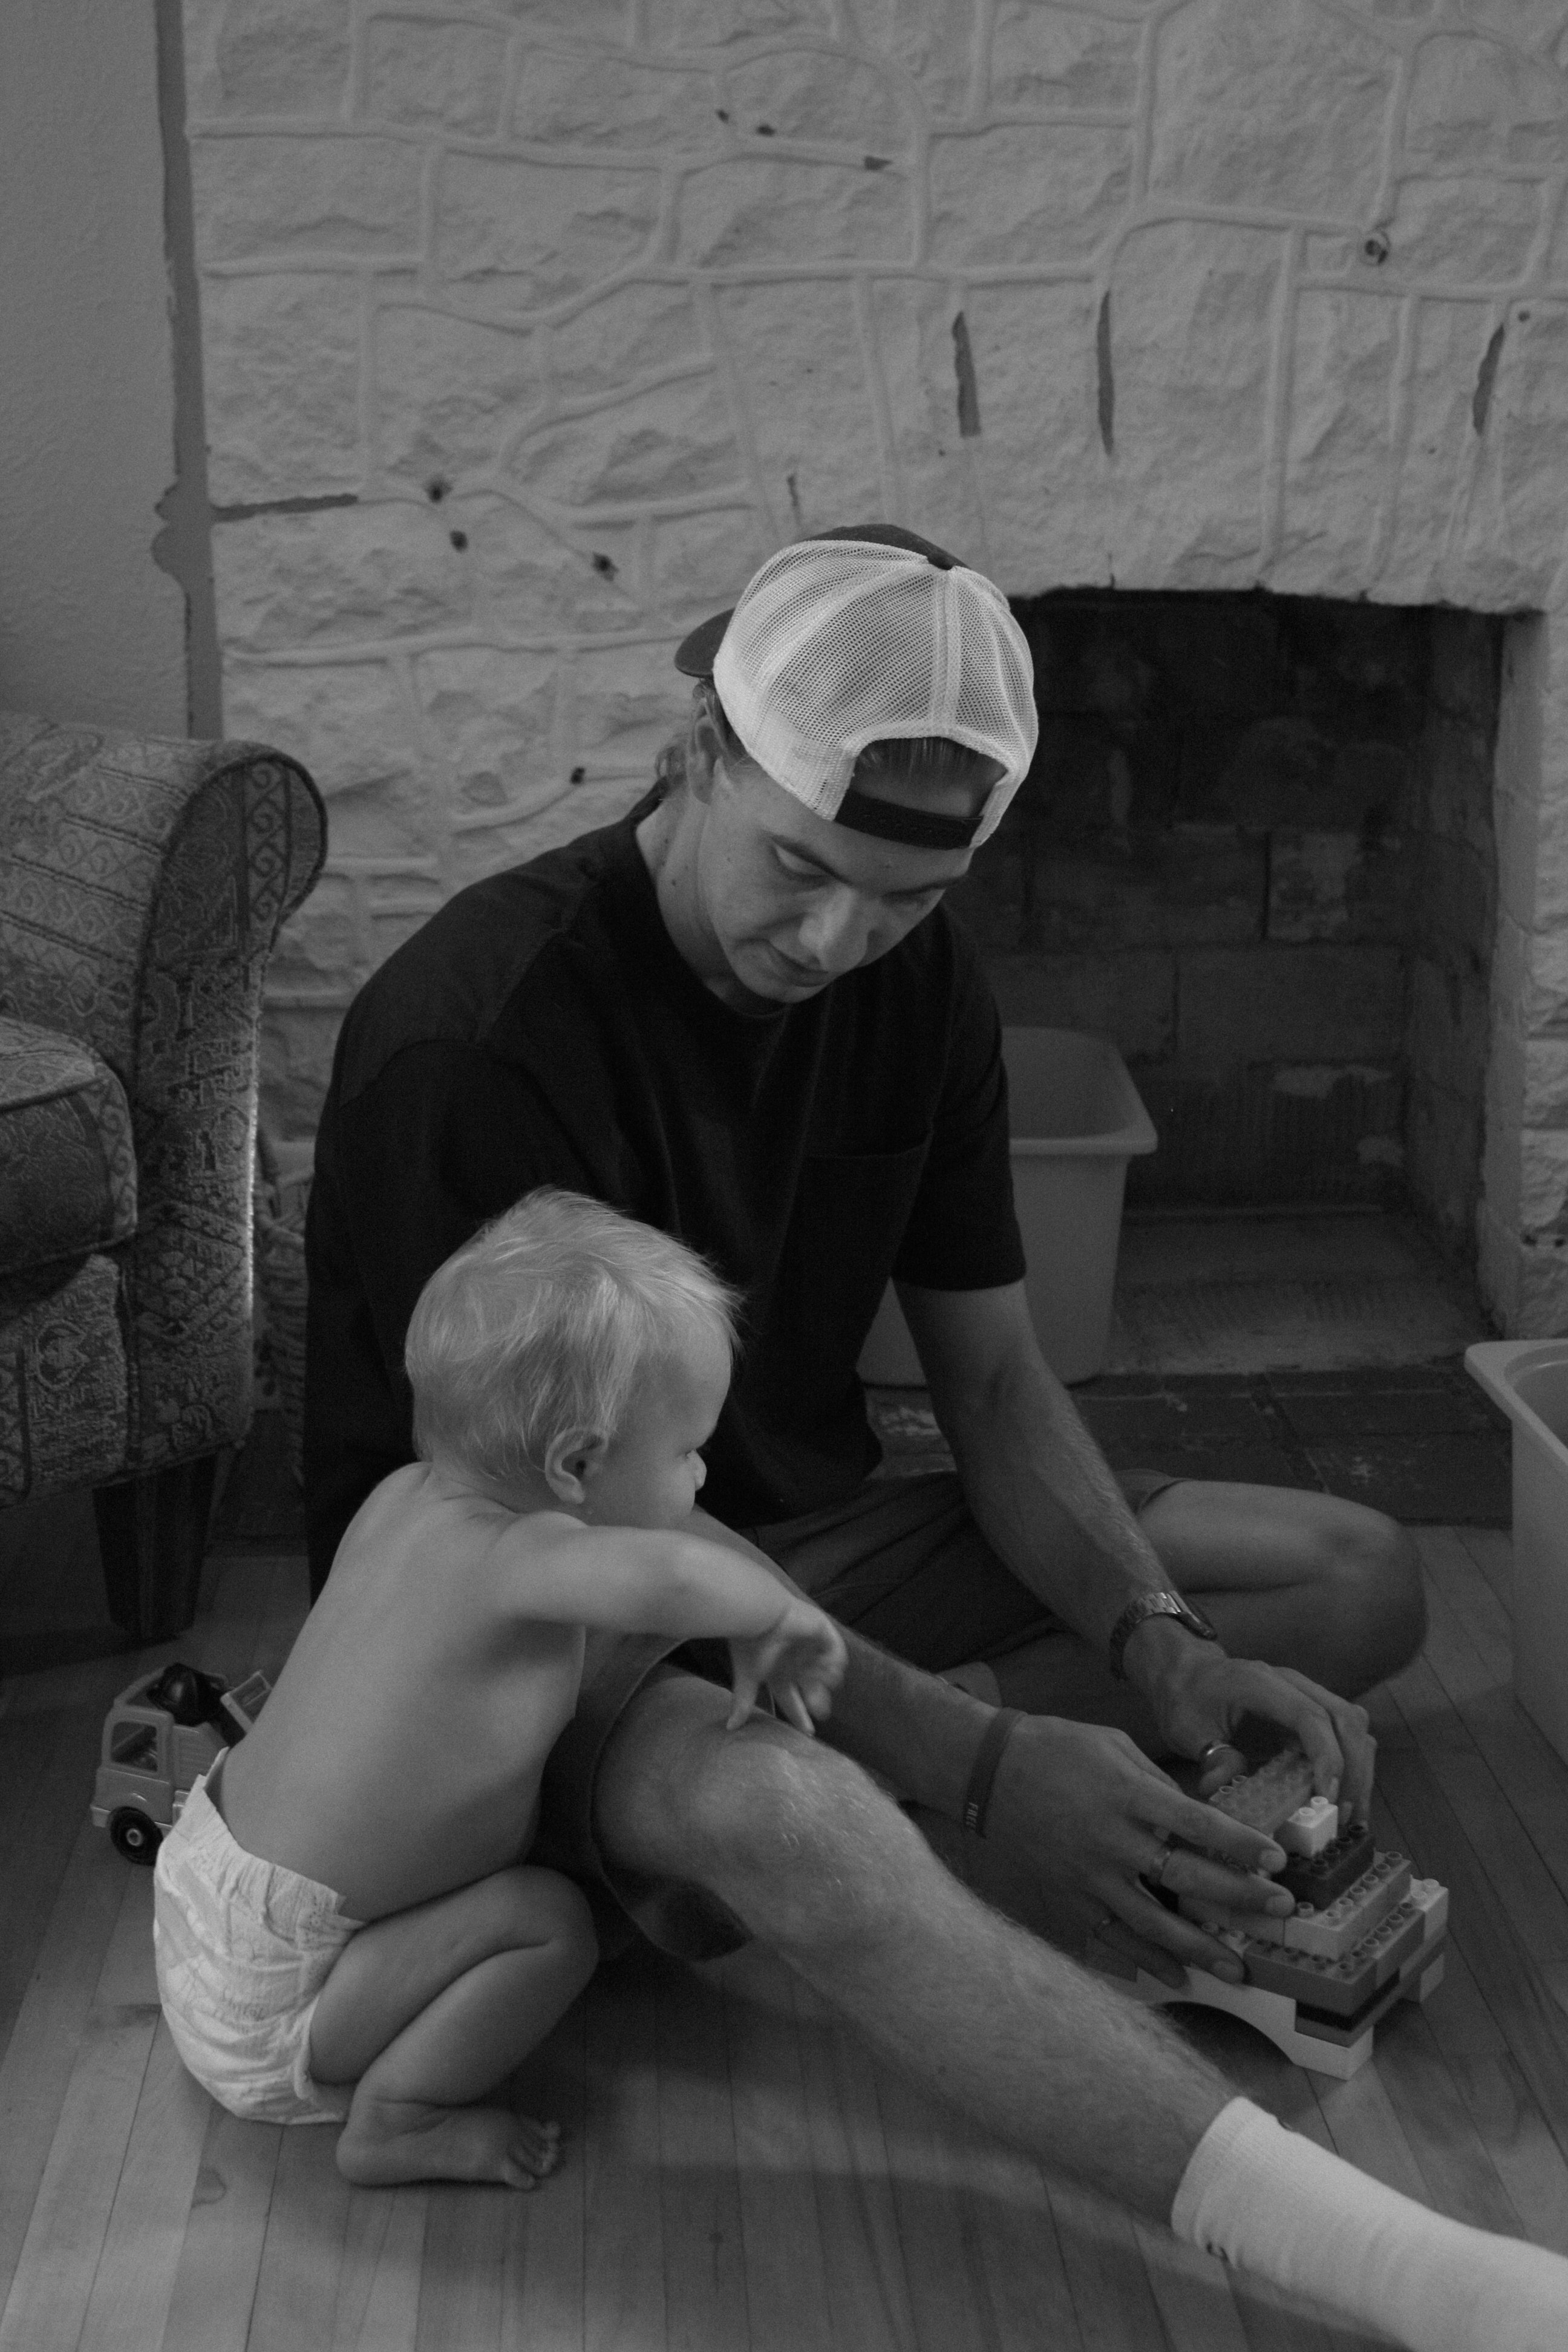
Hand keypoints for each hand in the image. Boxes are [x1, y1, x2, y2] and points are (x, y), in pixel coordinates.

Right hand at [728, 1600, 847, 1735]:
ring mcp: (811, 1647)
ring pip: (827, 1673)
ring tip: (816, 1680)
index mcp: (779, 1673)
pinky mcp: (823, 1632)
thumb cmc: (752, 1647)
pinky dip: (834, 1662)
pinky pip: (838, 1653)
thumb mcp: (748, 1678)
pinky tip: (824, 1665)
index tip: (808, 1731)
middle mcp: (795, 1662)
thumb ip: (743, 1702)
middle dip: (817, 1701)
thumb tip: (730, 1727)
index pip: (791, 1698)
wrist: (761, 1616)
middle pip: (812, 1689)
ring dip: (825, 1680)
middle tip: (819, 1711)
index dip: (799, 1714)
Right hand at [982, 1714, 1300, 1986]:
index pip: (1197, 1824)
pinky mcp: (1070, 1898)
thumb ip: (1160, 1785)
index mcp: (1128, 1795)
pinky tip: (1178, 1977)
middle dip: (1239, 1897)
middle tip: (1281, 1911)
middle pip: (1185, 1878)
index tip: (1278, 1861)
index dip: (1241, 1844)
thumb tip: (1200, 1816)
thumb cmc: (1059, 1749)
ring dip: (1200, 1948)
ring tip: (1238, 1968)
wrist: (989, 1773)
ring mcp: (1089, 1875)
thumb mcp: (1116, 1747)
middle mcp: (1112, 1840)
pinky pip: (1112, 1938)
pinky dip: (1146, 1962)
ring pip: (1153, 1923)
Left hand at [1132, 1636, 1376, 1830]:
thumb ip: (1212, 1758)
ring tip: (1351, 1812)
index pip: (1309, 1716)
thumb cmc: (1187, 1700)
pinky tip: (1348, 1794)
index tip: (1327, 1795)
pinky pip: (1346, 1728)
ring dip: (1360, 1767)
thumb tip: (1226, 1786)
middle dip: (1353, 1769)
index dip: (1325, 1756)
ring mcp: (1306, 1690)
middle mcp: (1291, 1681)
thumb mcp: (1187, 1730)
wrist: (1187, 1673)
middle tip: (1345, 1815)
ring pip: (1353, 1722)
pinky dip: (1354, 1760)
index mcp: (1260, 1683)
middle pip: (1343, 1718)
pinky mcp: (1312, 1705)